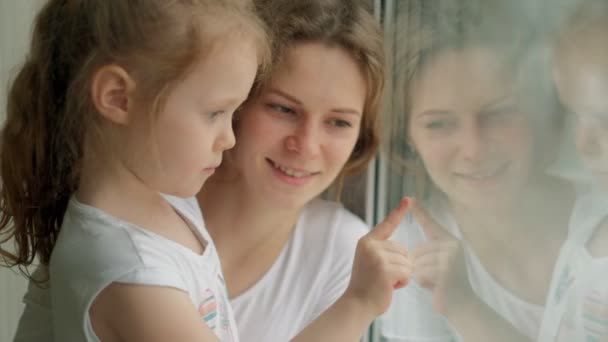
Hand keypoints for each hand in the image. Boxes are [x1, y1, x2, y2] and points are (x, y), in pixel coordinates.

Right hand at [345, 197, 411, 316]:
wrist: (357, 304)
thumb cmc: (367, 286)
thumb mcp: (371, 261)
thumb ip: (382, 252)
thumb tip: (405, 253)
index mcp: (367, 241)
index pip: (386, 224)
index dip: (399, 211)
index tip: (409, 199)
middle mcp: (371, 246)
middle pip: (403, 249)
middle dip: (400, 265)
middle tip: (383, 277)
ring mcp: (377, 257)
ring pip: (407, 262)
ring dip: (402, 275)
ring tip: (386, 282)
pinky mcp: (385, 269)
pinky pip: (407, 272)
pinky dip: (403, 282)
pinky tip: (390, 287)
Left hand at [410, 198, 473, 315]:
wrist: (463, 306)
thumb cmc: (446, 285)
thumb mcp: (436, 265)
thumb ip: (427, 254)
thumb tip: (407, 252)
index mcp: (450, 241)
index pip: (431, 224)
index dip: (421, 212)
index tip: (411, 198)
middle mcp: (452, 246)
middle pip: (417, 251)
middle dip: (418, 267)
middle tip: (434, 277)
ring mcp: (450, 258)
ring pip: (417, 263)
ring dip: (420, 276)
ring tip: (436, 282)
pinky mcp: (446, 271)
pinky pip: (420, 273)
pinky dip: (423, 282)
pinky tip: (436, 287)